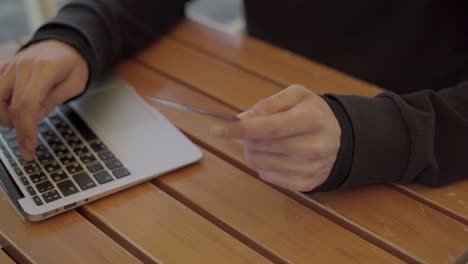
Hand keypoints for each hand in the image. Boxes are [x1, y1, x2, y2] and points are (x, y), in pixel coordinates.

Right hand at [0, 40, 88, 160]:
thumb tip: (34, 120)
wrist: (64, 43)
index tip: (30, 145)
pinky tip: (14, 114)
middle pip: (10, 105)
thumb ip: (54, 101)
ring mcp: (10, 65)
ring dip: (5, 118)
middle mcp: (23, 65)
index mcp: (44, 69)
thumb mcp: (75, 84)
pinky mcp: (4, 68)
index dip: (27, 128)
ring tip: (22, 126)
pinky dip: (1, 106)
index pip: (27, 104)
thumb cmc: (72, 64)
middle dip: (18, 130)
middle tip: (27, 148)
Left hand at [210, 85, 340, 191]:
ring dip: (255, 150)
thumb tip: (241, 119)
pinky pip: (266, 176)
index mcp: (312, 119)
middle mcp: (314, 146)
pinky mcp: (305, 184)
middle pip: (259, 146)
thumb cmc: (313, 114)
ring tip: (270, 141)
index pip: (269, 127)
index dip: (240, 129)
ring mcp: (310, 169)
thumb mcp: (296, 96)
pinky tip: (280, 155)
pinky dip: (266, 164)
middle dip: (247, 136)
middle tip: (255, 129)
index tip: (217, 129)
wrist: (341, 139)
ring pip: (258, 163)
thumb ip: (268, 105)